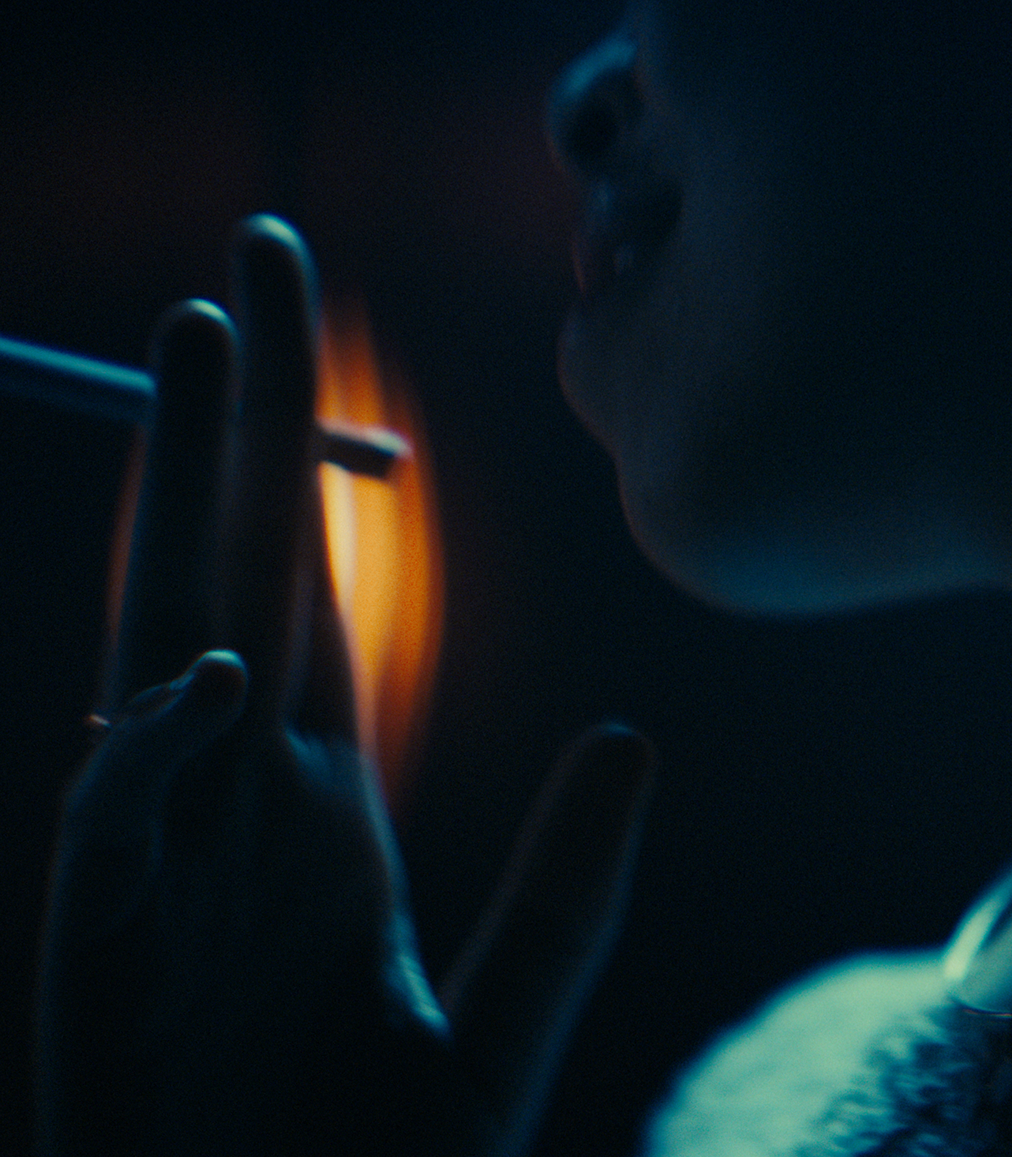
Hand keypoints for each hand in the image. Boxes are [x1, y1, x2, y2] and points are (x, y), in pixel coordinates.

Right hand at [35, 216, 654, 1156]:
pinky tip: (204, 673)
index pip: (307, 605)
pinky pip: (119, 826)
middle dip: (236, 424)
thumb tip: (634, 735)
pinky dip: (152, 751)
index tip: (332, 359)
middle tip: (258, 263)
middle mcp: (231, 811)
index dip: (308, 478)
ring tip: (198, 346)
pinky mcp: (103, 955)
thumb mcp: (500, 1021)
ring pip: (158, 647)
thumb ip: (568, 885)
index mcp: (316, 815)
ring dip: (176, 504)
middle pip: (231, 577)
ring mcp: (163, 870)